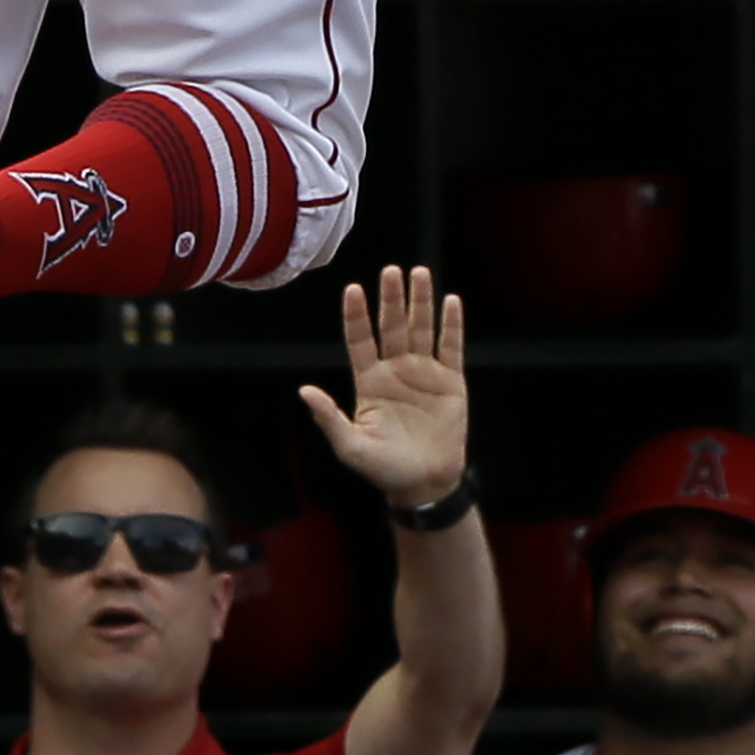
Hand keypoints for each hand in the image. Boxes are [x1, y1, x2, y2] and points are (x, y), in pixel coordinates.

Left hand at [307, 264, 469, 511]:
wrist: (425, 483)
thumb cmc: (384, 468)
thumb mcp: (351, 447)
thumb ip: (329, 418)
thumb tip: (304, 391)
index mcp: (369, 382)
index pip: (360, 340)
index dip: (356, 316)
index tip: (352, 290)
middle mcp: (395, 370)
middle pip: (391, 326)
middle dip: (391, 299)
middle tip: (391, 271)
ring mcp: (424, 373)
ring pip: (420, 329)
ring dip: (420, 302)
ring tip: (420, 273)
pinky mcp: (450, 381)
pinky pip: (450, 347)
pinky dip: (451, 325)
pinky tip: (450, 302)